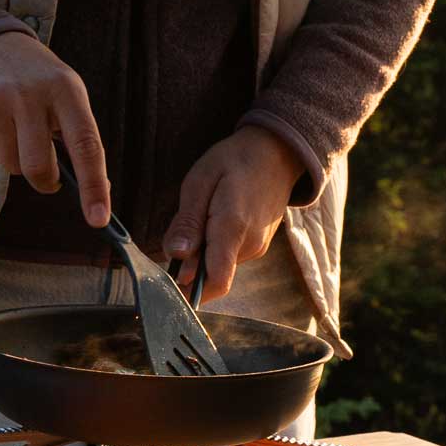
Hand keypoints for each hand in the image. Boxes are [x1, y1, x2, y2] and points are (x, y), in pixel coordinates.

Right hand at [0, 31, 110, 225]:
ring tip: (15, 128)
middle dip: (45, 181)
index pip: (86, 145)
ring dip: (17, 160)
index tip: (99, 219)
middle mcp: (29, 93)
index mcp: (65, 89)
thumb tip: (94, 190)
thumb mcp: (66, 91)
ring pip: (10, 166)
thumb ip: (78, 133)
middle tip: (47, 174)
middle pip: (39, 167)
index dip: (94, 185)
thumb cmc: (38, 79)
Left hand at [162, 126, 303, 303]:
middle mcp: (249, 245)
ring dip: (202, 252)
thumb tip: (175, 256)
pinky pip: (229, 256)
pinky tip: (215, 218)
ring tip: (203, 215)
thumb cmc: (235, 160)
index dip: (190, 292)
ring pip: (219, 265)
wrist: (276, 153)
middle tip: (182, 231)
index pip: (216, 281)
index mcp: (232, 228)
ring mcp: (257, 247)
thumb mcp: (201, 181)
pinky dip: (215, 246)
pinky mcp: (258, 246)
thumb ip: (187, 221)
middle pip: (211, 275)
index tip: (169, 282)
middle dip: (189, 264)